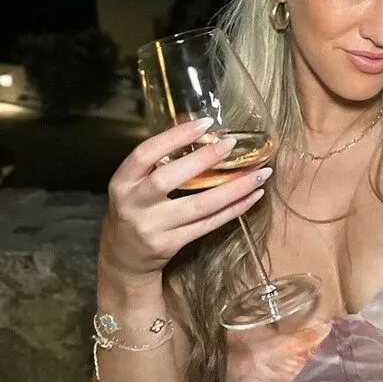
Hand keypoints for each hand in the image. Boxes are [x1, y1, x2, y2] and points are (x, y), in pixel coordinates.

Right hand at [100, 118, 270, 280]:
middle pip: (169, 179)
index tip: (205, 123)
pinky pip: (209, 224)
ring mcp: (154, 227)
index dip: (174, 137)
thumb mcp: (134, 183)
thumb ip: (160, 159)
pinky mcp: (172, 244)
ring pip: (199, 206)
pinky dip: (234, 209)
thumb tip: (198, 126)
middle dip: (203, 160)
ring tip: (260, 173)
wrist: (124, 258)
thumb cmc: (135, 210)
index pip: (145, 154)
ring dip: (233, 189)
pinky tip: (253, 196)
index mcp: (122, 182)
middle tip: (231, 144)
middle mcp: (135, 204)